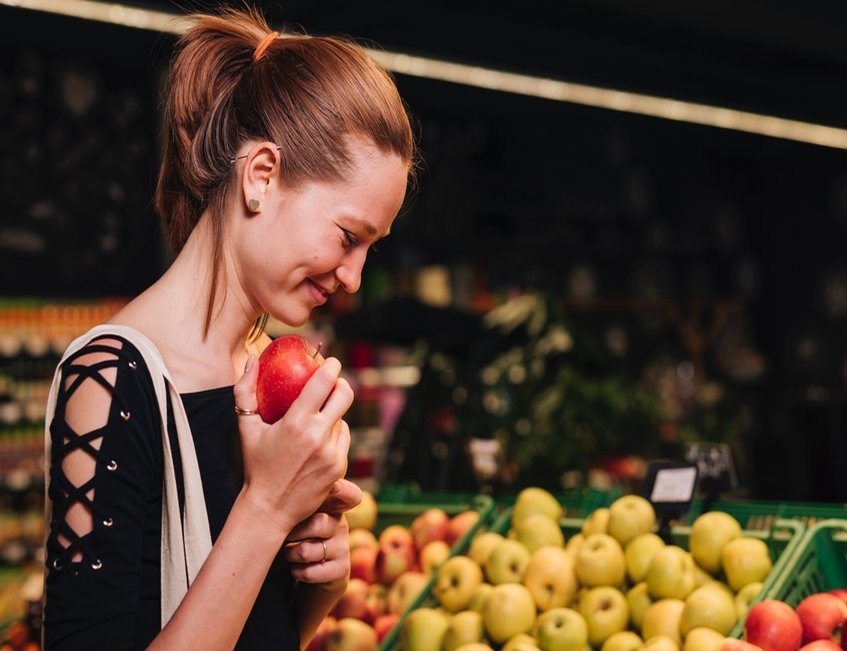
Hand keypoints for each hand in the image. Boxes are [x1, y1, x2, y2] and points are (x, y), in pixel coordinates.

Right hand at [233, 354, 353, 536]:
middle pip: (345, 394)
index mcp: (296, 422)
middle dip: (341, 384)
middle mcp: (318, 436)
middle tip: (332, 383)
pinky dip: (335, 434)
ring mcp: (332, 453)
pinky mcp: (339, 467)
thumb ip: (244, 391)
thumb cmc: (256, 465)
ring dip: (335, 413)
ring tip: (318, 417)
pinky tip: (319, 440)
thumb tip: (252, 360)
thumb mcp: (246, 428)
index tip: (329, 362)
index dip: (331, 366)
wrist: (269, 509)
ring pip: (343, 419)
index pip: (324, 382)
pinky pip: (343, 440)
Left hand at [282, 479, 360, 583]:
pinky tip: (298, 567)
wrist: (312, 570)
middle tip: (286, 535)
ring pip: (306, 551)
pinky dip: (296, 572)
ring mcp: (343, 547)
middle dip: (292, 533)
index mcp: (332, 505)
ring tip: (290, 551)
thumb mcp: (299, 515)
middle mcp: (341, 524)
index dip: (343, 489)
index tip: (334, 486)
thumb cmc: (299, 534)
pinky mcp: (341, 569)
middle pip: (316, 523)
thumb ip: (296, 503)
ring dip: (290, 554)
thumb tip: (279, 493)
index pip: (350, 494)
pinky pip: (309, 572)